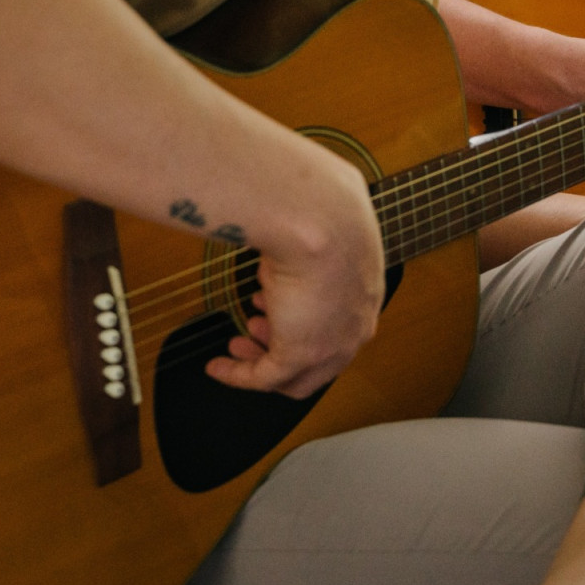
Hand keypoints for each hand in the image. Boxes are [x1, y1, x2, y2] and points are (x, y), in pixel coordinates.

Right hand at [203, 154, 384, 399]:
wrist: (321, 218)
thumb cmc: (321, 208)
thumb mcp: (320, 221)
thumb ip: (308, 229)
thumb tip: (286, 206)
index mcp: (365, 290)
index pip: (338, 324)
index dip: (303, 320)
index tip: (270, 307)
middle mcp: (356, 324)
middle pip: (321, 361)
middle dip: (283, 346)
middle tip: (253, 330)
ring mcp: (332, 345)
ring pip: (296, 376)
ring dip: (262, 361)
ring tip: (237, 344)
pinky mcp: (301, 354)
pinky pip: (265, 378)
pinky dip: (239, 377)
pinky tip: (219, 367)